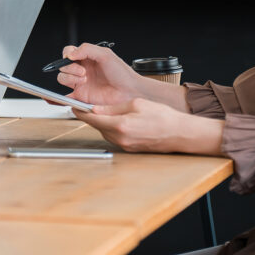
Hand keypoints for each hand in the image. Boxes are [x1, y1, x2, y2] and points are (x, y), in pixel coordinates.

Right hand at [56, 42, 145, 106]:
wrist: (130, 92)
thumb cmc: (122, 74)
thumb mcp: (105, 54)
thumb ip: (87, 49)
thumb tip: (71, 54)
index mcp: (87, 59)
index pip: (69, 53)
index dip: (68, 55)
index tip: (74, 58)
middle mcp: (82, 71)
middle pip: (63, 66)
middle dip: (70, 68)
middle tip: (83, 72)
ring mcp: (81, 84)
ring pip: (62, 78)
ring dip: (69, 78)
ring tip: (84, 80)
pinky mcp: (81, 97)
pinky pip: (64, 98)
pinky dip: (55, 98)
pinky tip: (51, 97)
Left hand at [73, 98, 223, 154]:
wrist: (180, 134)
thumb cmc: (163, 117)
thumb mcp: (135, 104)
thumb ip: (113, 108)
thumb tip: (96, 108)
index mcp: (120, 125)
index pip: (92, 118)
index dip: (80, 112)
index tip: (74, 106)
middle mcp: (120, 138)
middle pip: (97, 126)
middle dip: (93, 116)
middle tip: (90, 106)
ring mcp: (125, 146)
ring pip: (105, 132)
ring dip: (103, 123)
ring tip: (109, 112)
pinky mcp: (130, 149)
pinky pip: (115, 137)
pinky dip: (113, 129)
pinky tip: (120, 121)